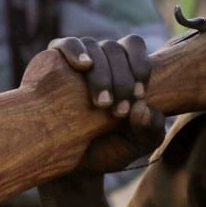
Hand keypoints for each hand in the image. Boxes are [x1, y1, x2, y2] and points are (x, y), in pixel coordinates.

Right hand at [50, 35, 166, 173]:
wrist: (73, 162)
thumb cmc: (108, 149)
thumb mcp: (136, 144)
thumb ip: (151, 128)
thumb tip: (142, 107)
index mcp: (126, 68)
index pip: (134, 46)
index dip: (140, 65)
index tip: (139, 96)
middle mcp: (102, 58)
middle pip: (114, 48)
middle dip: (122, 80)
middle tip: (120, 111)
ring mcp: (78, 59)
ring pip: (92, 47)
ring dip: (101, 74)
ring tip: (102, 104)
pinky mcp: (54, 61)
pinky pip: (65, 44)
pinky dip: (75, 51)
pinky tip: (83, 66)